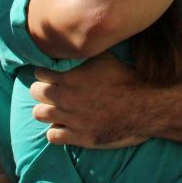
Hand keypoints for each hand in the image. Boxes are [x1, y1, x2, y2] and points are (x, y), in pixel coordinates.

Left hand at [30, 55, 150, 148]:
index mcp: (71, 77)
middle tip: (53, 91)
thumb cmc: (129, 80)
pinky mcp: (79, 137)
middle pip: (36, 92)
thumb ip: (86, 55)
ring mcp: (71, 119)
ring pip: (40, 114)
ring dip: (47, 110)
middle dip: (42, 90)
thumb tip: (76, 45)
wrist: (146, 107)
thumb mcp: (107, 59)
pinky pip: (52, 136)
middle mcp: (66, 98)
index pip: (40, 73)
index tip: (52, 74)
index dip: (46, 72)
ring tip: (58, 109)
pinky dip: (57, 130)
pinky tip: (66, 126)